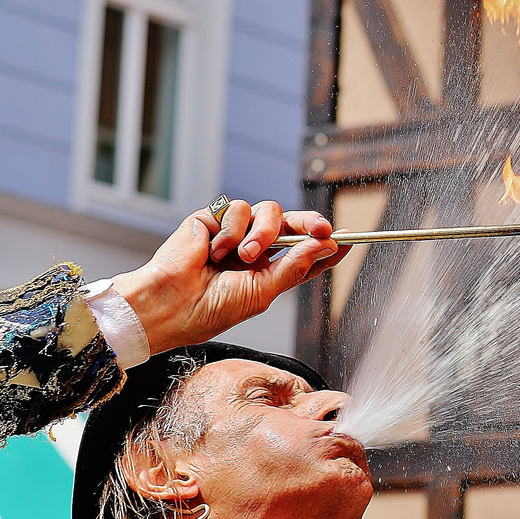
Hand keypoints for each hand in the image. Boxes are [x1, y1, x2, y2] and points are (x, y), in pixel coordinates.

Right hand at [109, 201, 347, 353]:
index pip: (304, 251)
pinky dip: (232, 231)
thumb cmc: (210, 309)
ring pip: (268, 211)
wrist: (170, 305)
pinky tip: (215, 250)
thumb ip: (295, 266)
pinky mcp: (214, 219)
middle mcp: (254, 249)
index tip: (349, 238)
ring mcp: (234, 233)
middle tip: (322, 229)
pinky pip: (239, 209)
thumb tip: (327, 246)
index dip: (326, 244)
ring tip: (245, 255)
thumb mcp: (263, 292)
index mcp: (267, 271)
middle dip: (310, 223)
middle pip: (292, 223)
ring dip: (263, 233)